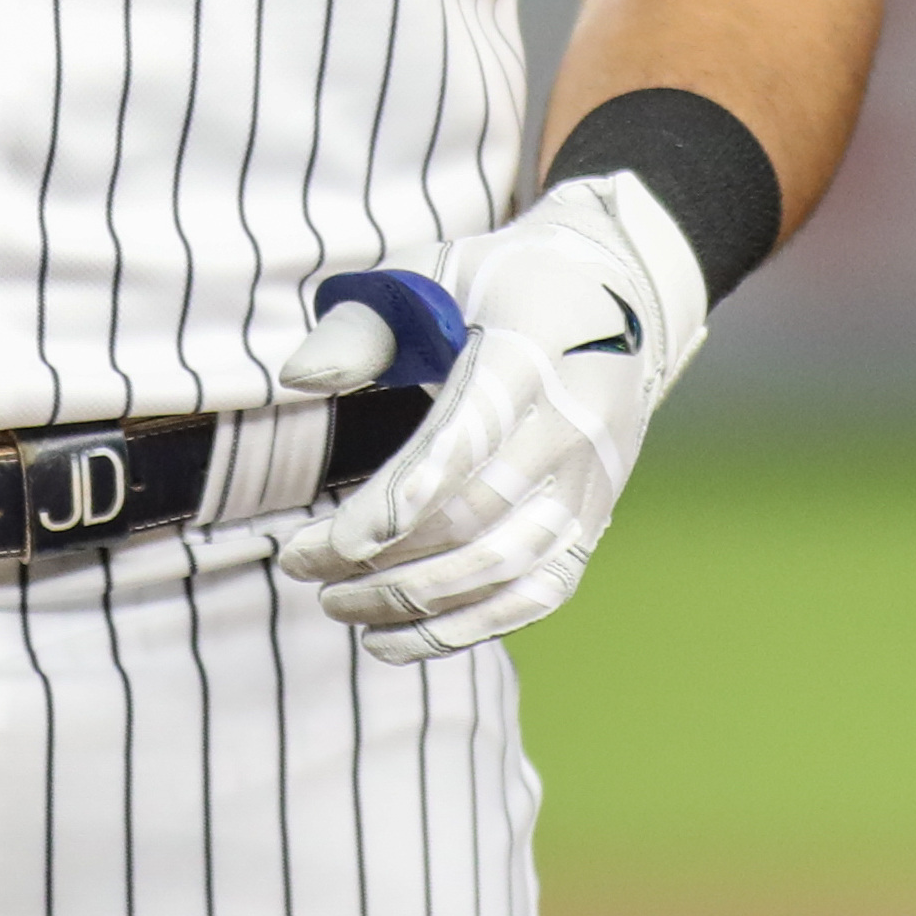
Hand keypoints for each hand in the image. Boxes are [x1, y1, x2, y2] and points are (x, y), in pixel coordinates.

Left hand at [270, 176, 707, 661]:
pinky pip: (537, 594)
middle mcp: (574, 423)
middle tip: (299, 567)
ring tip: (334, 605)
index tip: (331, 542)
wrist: (617, 294)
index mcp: (532, 350)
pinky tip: (393, 642)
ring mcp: (592, 480)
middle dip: (381, 559)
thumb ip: (362, 323)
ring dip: (413, 602)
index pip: (468, 439)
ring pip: (503, 567)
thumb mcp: (430, 273)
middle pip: (476, 516)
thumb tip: (301, 379)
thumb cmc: (496, 284)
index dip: (401, 500)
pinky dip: (466, 628)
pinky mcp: (594, 519)